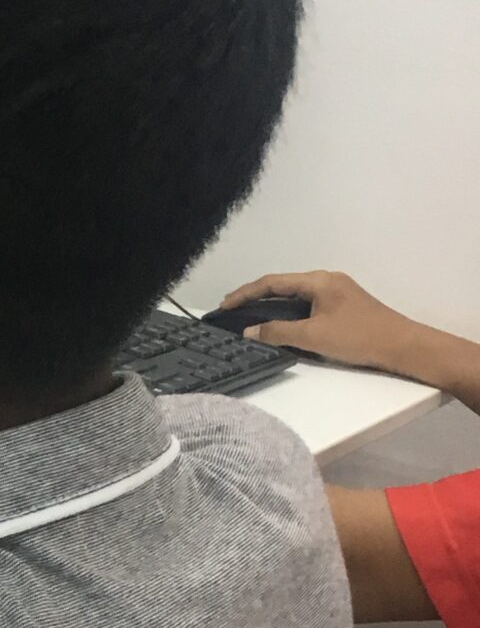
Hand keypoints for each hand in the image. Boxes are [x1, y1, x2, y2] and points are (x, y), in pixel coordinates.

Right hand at [217, 271, 427, 374]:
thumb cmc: (359, 337)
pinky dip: (288, 311)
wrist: (403, 346)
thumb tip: (250, 331)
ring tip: (249, 316)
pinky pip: (308, 303)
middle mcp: (327, 280)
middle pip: (283, 285)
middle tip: (231, 310)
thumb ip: (278, 332)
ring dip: (271, 304)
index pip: (272, 282)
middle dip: (255, 296)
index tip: (224, 305)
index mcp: (319, 281)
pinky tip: (280, 323)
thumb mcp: (313, 336)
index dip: (245, 293)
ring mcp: (337, 292)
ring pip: (295, 295)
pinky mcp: (344, 306)